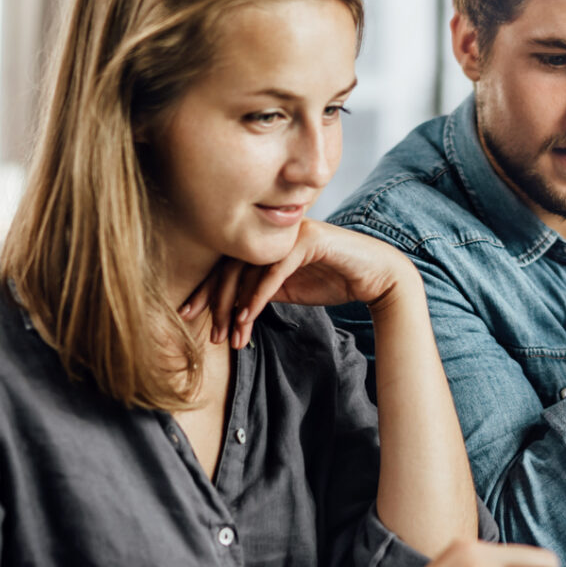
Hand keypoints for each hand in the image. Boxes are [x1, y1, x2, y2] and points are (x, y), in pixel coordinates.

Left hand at [181, 220, 412, 347]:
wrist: (376, 276)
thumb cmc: (335, 280)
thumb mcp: (289, 289)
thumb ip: (263, 289)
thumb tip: (233, 306)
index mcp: (267, 242)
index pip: (228, 264)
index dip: (206, 290)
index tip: (189, 315)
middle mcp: (274, 232)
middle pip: (231, 265)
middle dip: (215, 301)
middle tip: (208, 333)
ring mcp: (291, 233)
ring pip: (250, 269)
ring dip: (237, 306)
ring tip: (231, 333)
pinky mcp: (308, 241)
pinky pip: (274, 270)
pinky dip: (258, 295)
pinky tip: (248, 316)